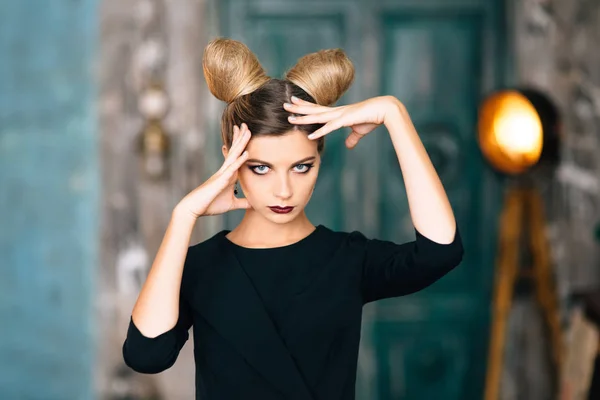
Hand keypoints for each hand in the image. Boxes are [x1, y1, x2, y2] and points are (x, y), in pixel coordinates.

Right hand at [175, 124, 251, 218]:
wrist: (194, 209)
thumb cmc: (210, 205)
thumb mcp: (231, 204)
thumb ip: (242, 202)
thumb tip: (254, 203)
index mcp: (228, 175)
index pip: (236, 156)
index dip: (240, 145)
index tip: (245, 133)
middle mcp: (225, 171)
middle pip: (235, 151)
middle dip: (240, 137)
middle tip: (246, 124)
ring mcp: (222, 174)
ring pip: (234, 155)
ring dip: (241, 143)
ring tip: (247, 130)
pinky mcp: (220, 181)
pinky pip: (232, 169)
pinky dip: (239, 161)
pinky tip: (246, 153)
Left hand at [284, 95, 403, 148]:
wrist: (385, 110)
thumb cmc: (373, 118)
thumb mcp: (360, 131)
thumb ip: (352, 138)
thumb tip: (348, 146)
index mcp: (338, 113)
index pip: (317, 109)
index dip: (305, 106)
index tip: (294, 103)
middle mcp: (336, 112)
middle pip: (313, 109)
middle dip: (298, 108)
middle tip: (284, 105)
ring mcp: (340, 115)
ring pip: (317, 116)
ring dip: (303, 118)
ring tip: (290, 117)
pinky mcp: (346, 120)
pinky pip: (330, 127)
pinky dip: (319, 131)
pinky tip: (310, 136)